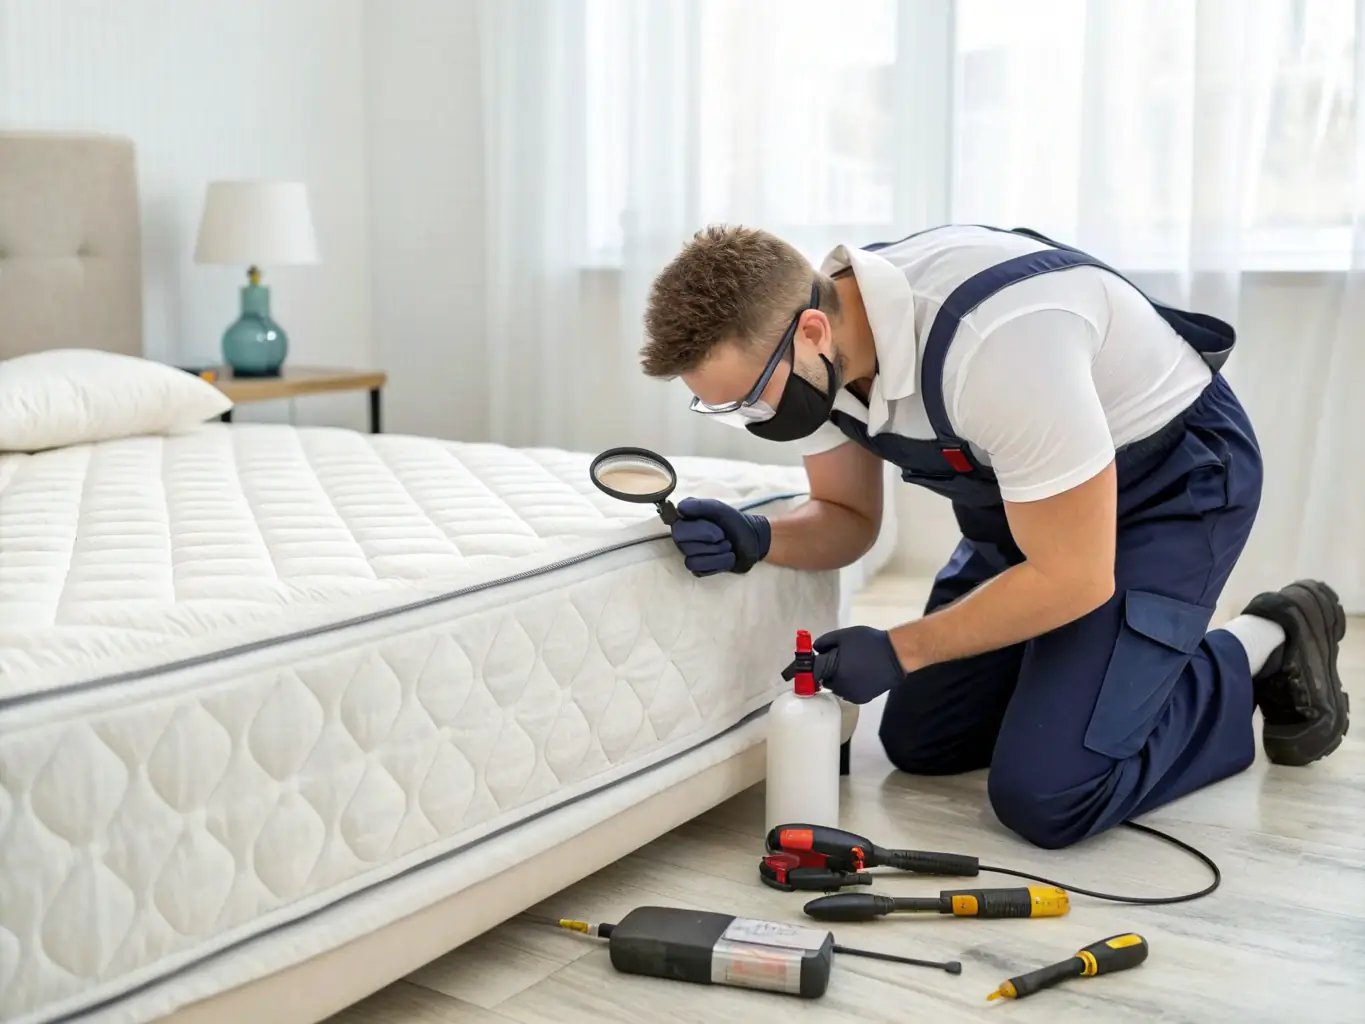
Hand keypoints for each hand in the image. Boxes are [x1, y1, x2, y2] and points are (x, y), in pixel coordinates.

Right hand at [669, 497, 770, 575]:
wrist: (753, 541)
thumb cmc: (735, 522)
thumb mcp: (719, 509)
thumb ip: (700, 506)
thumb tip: (680, 509)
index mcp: (686, 519)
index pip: (677, 527)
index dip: (699, 529)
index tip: (716, 526)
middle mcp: (684, 537)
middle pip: (683, 545)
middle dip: (710, 540)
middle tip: (723, 536)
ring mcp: (690, 553)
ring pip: (691, 560)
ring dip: (716, 553)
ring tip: (728, 546)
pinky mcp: (699, 568)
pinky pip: (699, 570)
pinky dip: (718, 563)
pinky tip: (728, 557)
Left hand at [783, 626, 905, 703]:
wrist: (896, 655)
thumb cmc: (869, 642)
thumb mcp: (844, 636)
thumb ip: (825, 642)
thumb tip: (815, 651)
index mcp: (834, 669)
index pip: (812, 674)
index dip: (802, 672)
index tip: (790, 673)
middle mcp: (840, 686)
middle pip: (824, 681)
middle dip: (827, 672)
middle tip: (837, 660)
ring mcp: (852, 694)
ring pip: (836, 687)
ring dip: (838, 678)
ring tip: (852, 665)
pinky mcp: (862, 698)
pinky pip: (848, 691)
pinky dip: (849, 684)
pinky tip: (860, 673)